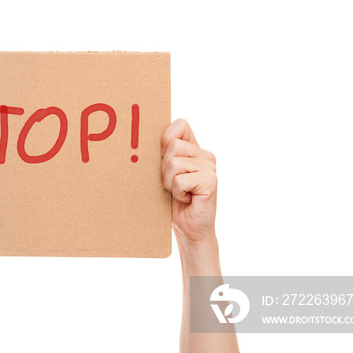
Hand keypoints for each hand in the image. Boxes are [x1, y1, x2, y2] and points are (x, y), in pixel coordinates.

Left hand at [161, 119, 217, 247]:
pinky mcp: (210, 181)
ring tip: (180, 192)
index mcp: (194, 149)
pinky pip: (180, 180)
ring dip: (170, 183)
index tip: (163, 157)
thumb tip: (142, 137)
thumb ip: (162, 154)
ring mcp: (210, 167)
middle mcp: (205, 155)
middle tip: (173, 184)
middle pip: (172, 146)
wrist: (188, 227)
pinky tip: (187, 199)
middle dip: (164, 169)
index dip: (166, 139)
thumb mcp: (163, 172)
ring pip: (174, 163)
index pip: (180, 124)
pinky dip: (177, 193)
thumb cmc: (172, 200)